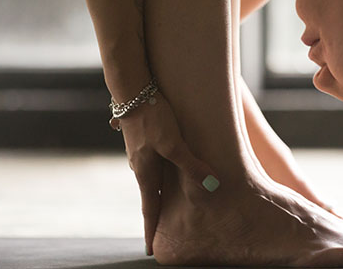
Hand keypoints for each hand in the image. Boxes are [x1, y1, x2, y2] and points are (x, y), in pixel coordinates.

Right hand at [118, 91, 217, 255]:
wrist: (132, 90)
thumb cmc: (153, 116)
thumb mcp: (174, 143)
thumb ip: (191, 165)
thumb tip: (210, 185)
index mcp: (146, 173)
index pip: (150, 209)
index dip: (150, 230)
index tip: (148, 250)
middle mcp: (140, 166)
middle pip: (151, 196)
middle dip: (156, 215)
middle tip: (161, 234)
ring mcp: (140, 153)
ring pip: (153, 179)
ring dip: (160, 194)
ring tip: (167, 206)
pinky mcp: (144, 140)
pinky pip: (155, 164)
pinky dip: (161, 175)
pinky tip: (169, 171)